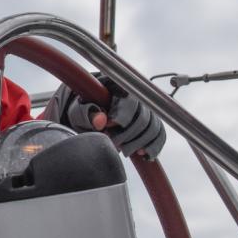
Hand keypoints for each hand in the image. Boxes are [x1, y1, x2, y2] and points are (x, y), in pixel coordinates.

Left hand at [45, 78, 165, 158]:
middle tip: (113, 143)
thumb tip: (100, 120)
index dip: (120, 117)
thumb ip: (86, 113)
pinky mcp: (150, 121)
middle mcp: (134, 94)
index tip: (108, 128)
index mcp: (115, 84)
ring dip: (139, 142)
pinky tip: (142, 154)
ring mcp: (144, 108)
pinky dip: (153, 146)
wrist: (84, 114)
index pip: (128, 100)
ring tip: (123, 149)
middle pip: (143, 117)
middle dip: (128, 135)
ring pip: (153, 127)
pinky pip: (160, 134)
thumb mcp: (77, 112)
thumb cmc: (80, 110)